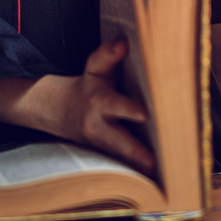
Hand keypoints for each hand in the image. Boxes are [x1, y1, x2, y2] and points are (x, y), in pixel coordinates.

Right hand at [48, 40, 154, 172]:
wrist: (59, 111)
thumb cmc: (87, 87)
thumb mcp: (94, 69)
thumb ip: (107, 55)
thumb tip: (123, 42)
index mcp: (98, 102)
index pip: (114, 105)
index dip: (128, 110)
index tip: (144, 114)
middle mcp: (98, 126)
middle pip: (118, 141)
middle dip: (134, 152)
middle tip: (153, 162)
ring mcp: (100, 144)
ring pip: (120, 158)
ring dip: (137, 165)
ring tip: (161, 173)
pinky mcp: (103, 155)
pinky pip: (121, 165)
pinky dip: (135, 170)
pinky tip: (154, 177)